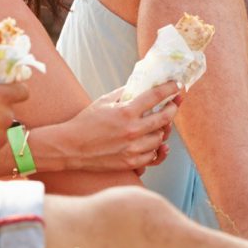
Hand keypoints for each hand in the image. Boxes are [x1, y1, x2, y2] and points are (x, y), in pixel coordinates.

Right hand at [58, 82, 180, 171]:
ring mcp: (132, 148)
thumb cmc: (85, 122)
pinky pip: (152, 156)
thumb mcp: (104, 101)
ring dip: (162, 130)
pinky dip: (155, 149)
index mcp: (126, 112)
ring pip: (160, 138)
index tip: (176, 85)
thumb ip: (124, 93)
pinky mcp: (130, 162)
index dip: (170, 89)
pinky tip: (154, 143)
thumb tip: (140, 85)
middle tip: (174, 103)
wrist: (70, 147)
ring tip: (160, 124)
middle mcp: (132, 130)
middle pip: (165, 118)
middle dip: (173, 108)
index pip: (156, 96)